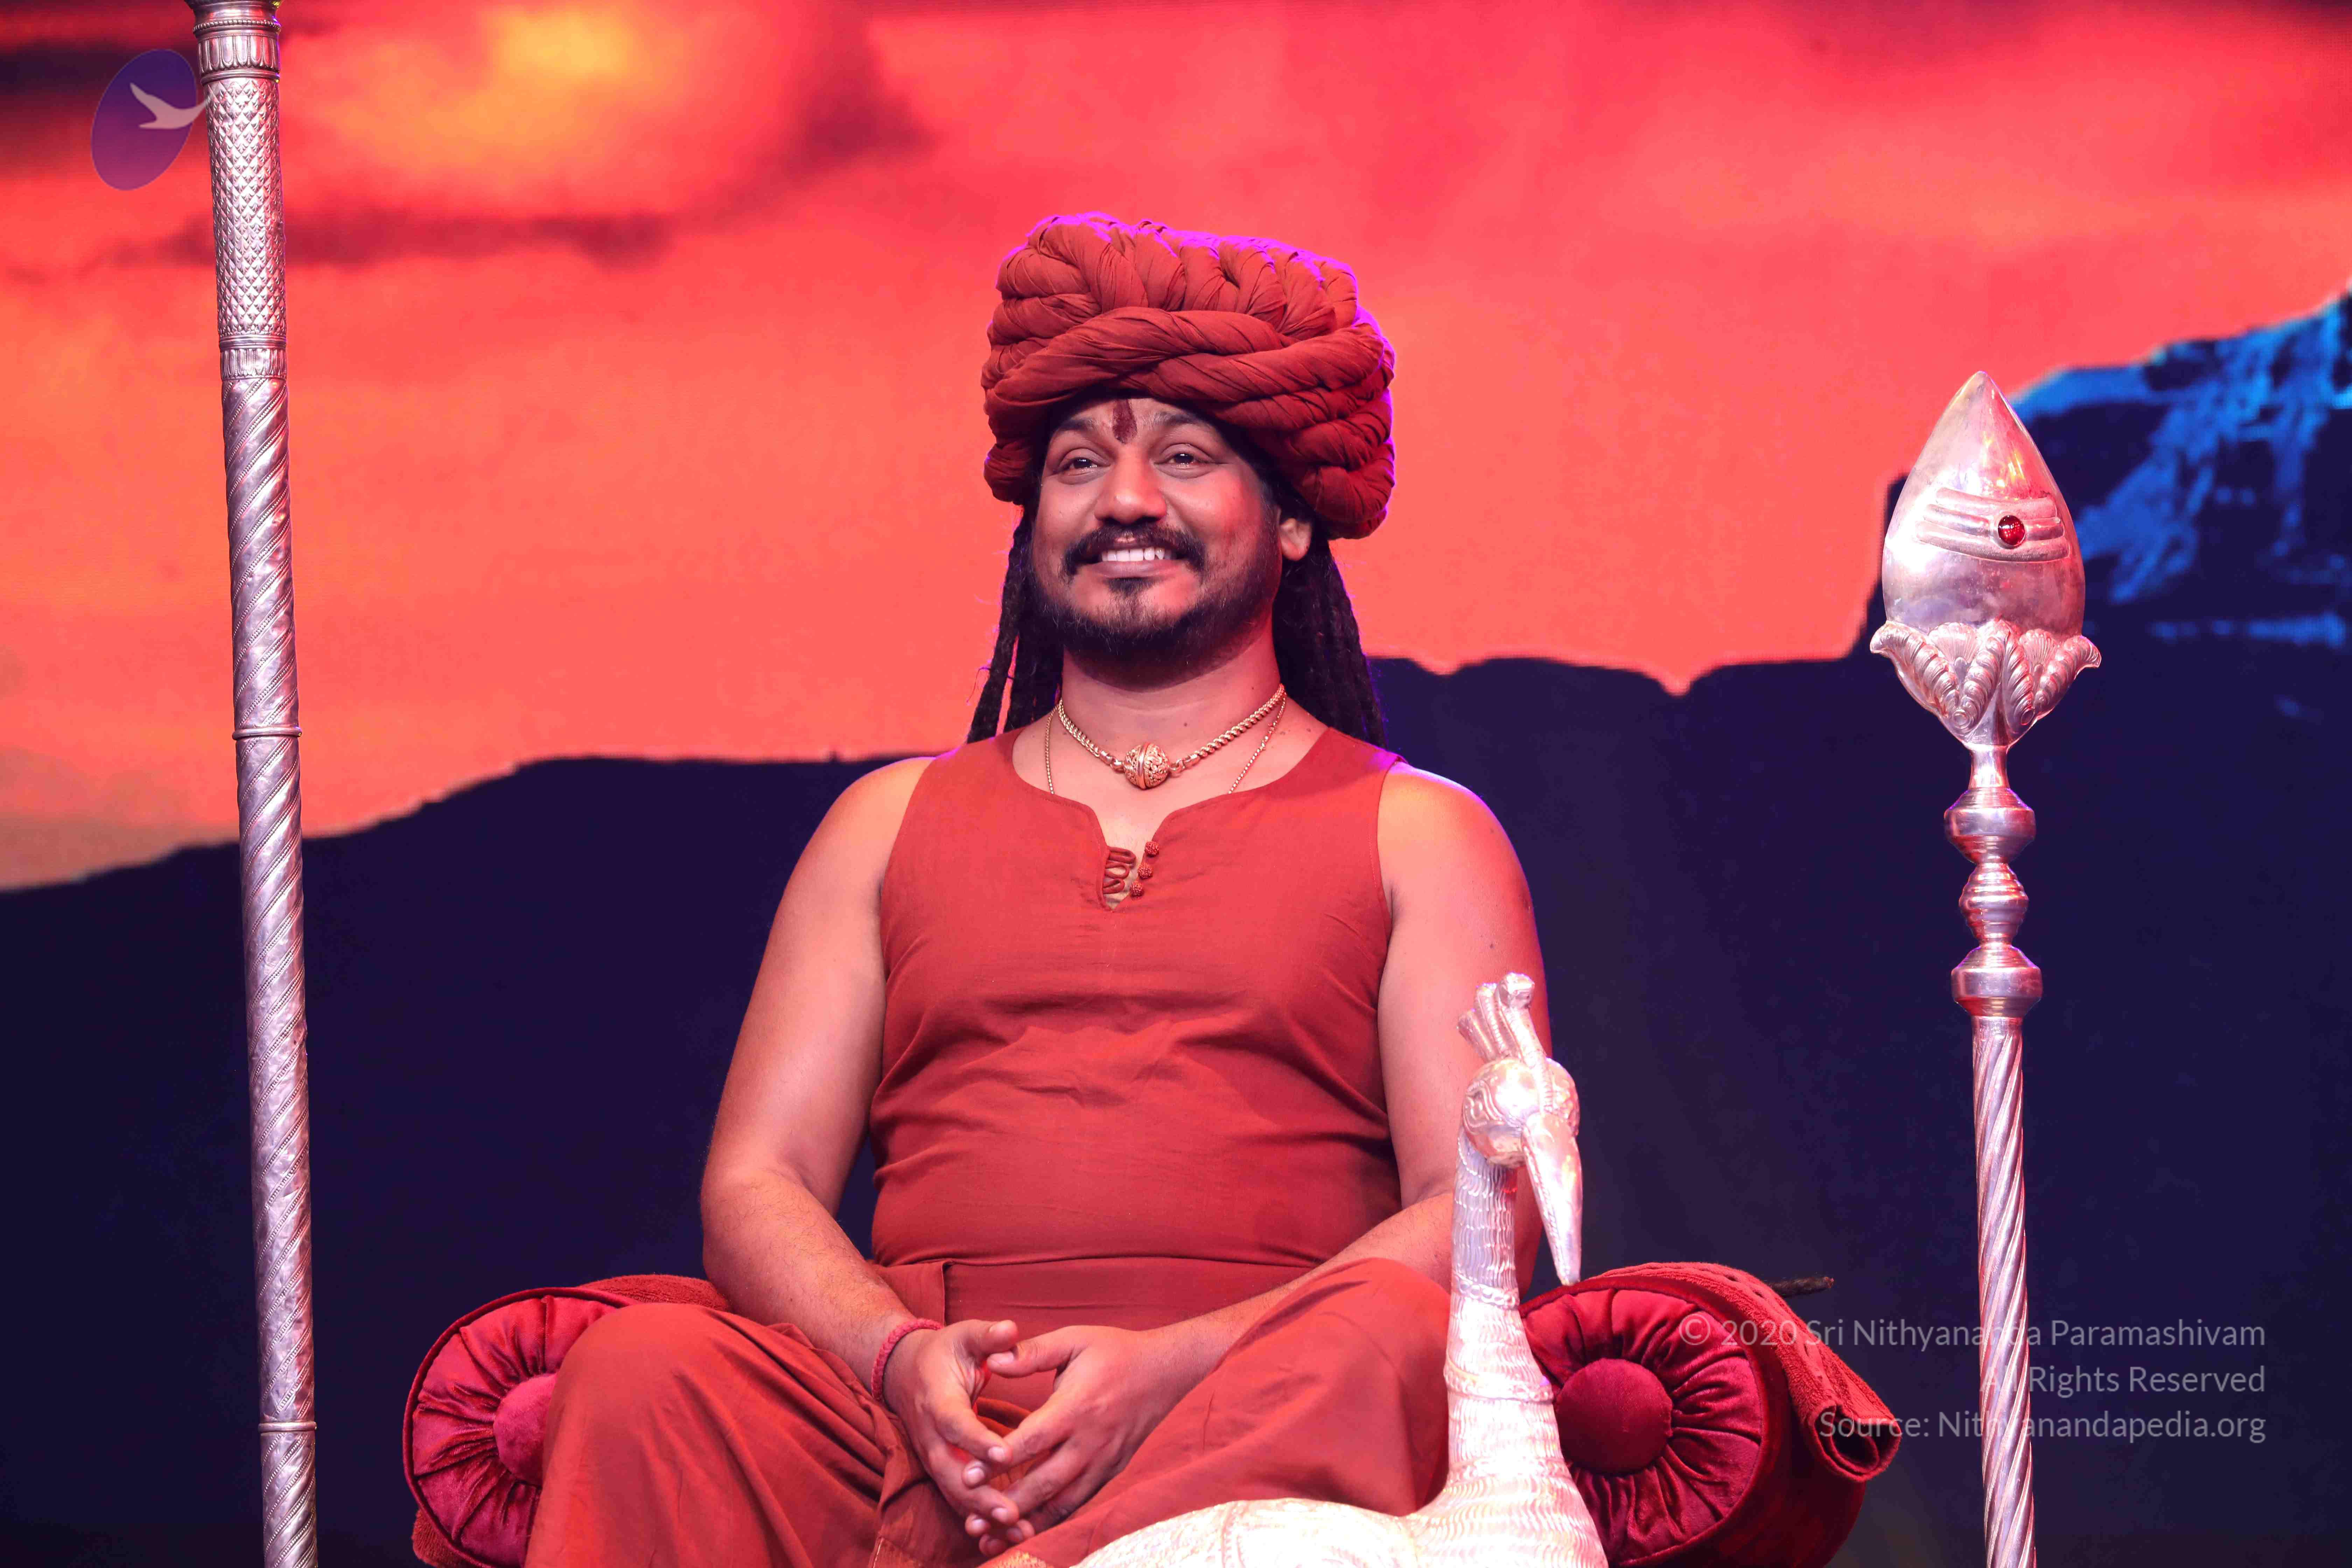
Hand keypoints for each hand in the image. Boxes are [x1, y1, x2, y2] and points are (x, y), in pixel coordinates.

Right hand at [879, 1319, 1021, 1539]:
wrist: (907, 1371)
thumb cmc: (945, 1351)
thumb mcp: (965, 1335)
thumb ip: (988, 1335)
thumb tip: (1010, 1329)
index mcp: (938, 1400)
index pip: (956, 1425)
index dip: (978, 1441)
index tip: (1005, 1455)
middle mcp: (931, 1435)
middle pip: (951, 1471)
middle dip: (980, 1494)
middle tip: (1011, 1512)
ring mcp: (933, 1456)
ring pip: (953, 1492)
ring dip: (982, 1513)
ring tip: (1016, 1528)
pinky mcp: (941, 1469)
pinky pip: (957, 1498)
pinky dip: (978, 1516)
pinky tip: (1006, 1531)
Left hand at [968, 1324, 1202, 1552]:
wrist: (1165, 1371)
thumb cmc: (1114, 1351)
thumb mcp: (1073, 1340)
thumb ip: (1032, 1352)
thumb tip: (991, 1361)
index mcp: (1077, 1406)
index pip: (1032, 1440)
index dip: (998, 1460)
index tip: (967, 1476)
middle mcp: (1091, 1440)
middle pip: (1045, 1481)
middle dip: (1006, 1503)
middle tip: (971, 1519)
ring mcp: (1103, 1461)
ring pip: (1062, 1503)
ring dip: (1026, 1522)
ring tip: (992, 1538)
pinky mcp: (1110, 1472)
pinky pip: (1078, 1503)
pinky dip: (1051, 1521)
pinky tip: (1025, 1531)